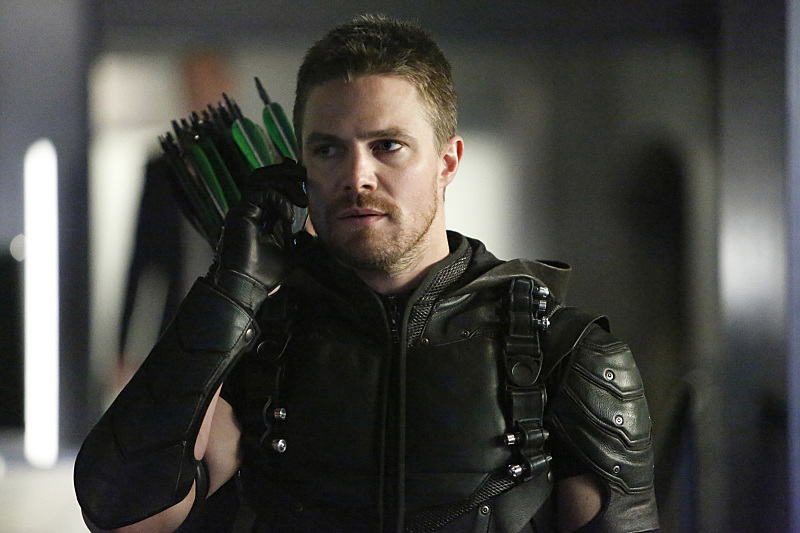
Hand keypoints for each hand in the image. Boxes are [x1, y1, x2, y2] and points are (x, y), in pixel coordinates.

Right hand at [213, 159, 307, 304]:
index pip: (270, 187)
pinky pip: (262, 194)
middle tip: (304, 176)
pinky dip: (280, 201)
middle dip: (285, 173)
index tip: (304, 178)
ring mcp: (242, 210)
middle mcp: (248, 209)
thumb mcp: (291, 255)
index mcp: (258, 216)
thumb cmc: (264, 274)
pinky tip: (289, 217)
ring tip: (302, 197)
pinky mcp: (241, 213)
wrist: (247, 286)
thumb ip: (298, 242)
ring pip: (260, 179)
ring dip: (284, 182)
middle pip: (263, 176)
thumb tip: (309, 234)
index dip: (286, 179)